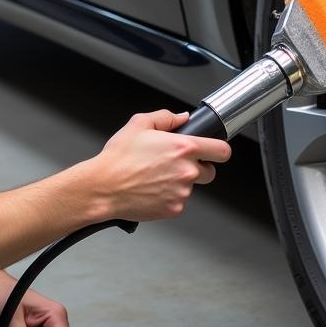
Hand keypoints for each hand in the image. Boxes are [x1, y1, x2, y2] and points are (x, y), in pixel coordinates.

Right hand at [87, 109, 231, 221]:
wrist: (103, 187)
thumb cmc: (118, 159)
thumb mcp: (139, 124)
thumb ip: (166, 117)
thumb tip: (182, 118)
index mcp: (183, 147)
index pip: (222, 151)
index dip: (219, 150)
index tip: (214, 151)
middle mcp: (187, 170)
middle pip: (210, 172)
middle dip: (198, 168)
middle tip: (176, 165)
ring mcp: (182, 192)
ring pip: (191, 187)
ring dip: (179, 183)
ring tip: (155, 177)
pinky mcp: (174, 208)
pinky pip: (179, 201)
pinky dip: (169, 197)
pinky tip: (152, 189)